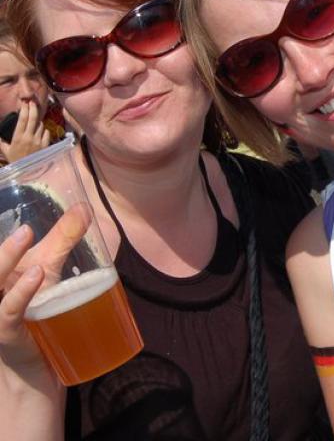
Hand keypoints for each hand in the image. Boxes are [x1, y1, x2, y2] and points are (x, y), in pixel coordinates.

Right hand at [0, 102, 50, 163]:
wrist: (27, 172)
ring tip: (34, 123)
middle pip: (33, 118)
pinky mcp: (46, 145)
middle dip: (33, 108)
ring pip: (41, 125)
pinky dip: (44, 131)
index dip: (24, 109)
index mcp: (18, 137)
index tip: (25, 103)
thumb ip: (0, 141)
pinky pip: (47, 133)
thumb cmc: (15, 160)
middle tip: (33, 102)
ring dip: (38, 122)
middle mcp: (29, 137)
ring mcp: (39, 141)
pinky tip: (40, 133)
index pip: (22, 119)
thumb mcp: (5, 150)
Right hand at [1, 205, 88, 374]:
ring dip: (4, 262)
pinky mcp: (5, 334)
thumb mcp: (47, 269)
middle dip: (3, 251)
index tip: (12, 210)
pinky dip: (19, 294)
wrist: (35, 367)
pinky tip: (36, 276)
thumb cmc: (35, 312)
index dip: (5, 246)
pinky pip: (7, 313)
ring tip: (27, 241)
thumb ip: (62, 238)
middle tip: (25, 229)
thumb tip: (84, 207)